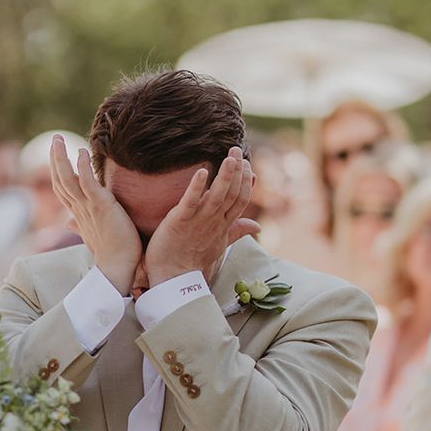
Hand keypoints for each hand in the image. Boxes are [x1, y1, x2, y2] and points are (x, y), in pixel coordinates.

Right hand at [49, 135, 141, 294]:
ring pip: (68, 179)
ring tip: (58, 140)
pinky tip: (81, 152)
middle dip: (56, 159)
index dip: (58, 170)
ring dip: (62, 158)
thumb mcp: (91, 234)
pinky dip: (83, 167)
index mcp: (77, 213)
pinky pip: (88, 184)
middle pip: (61, 180)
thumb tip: (66, 222)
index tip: (57, 154)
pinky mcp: (101, 206)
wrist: (118, 268)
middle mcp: (78, 208)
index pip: (62, 188)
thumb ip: (78, 224)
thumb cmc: (109, 252)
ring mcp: (87, 207)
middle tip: (54, 139)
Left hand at [144, 147, 259, 287]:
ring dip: (225, 175)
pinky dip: (197, 187)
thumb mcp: (218, 245)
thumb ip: (236, 231)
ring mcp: (198, 221)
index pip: (240, 200)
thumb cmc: (192, 262)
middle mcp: (214, 222)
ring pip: (218, 195)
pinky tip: (202, 172)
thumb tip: (257, 226)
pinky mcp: (180, 221)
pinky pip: (190, 202)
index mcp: (222, 226)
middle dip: (237, 171)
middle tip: (236, 149)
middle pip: (232, 193)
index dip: (246, 182)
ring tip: (230, 157)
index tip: (249, 166)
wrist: (173, 281)